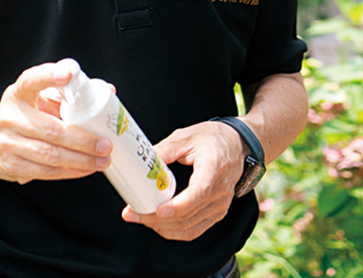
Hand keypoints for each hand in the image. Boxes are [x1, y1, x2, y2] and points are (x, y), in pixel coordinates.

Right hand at [0, 61, 111, 184]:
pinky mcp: (11, 165)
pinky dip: (69, 172)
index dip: (50, 76)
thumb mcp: (37, 98)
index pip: (32, 80)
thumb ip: (67, 94)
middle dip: (82, 140)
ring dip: (80, 160)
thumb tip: (107, 91)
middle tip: (106, 144)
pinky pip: (45, 172)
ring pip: (50, 154)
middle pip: (50, 130)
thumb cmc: (23, 116)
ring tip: (102, 160)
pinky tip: (85, 169)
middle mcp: (10, 116)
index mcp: (18, 93)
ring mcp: (8, 143)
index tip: (69, 73)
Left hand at [121, 121, 244, 239]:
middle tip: (132, 214)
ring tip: (139, 218)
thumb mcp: (186, 137)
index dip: (178, 206)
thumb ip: (165, 149)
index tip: (159, 210)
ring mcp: (220, 206)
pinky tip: (157, 224)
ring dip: (162, 227)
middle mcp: (220, 192)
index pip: (199, 193)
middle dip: (157, 219)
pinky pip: (195, 229)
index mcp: (214, 168)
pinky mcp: (216, 213)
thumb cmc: (211, 139)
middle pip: (189, 214)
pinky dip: (174, 231)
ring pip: (189, 226)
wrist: (235, 145)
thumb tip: (142, 161)